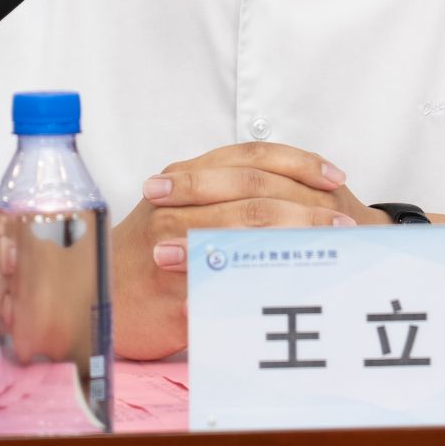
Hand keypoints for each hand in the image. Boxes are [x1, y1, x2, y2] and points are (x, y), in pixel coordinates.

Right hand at [110, 142, 384, 358]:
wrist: (99, 289)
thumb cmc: (148, 248)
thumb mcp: (180, 206)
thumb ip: (225, 194)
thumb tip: (294, 194)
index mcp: (185, 173)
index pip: (250, 156)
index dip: (298, 163)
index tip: (335, 178)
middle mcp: (176, 200)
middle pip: (253, 194)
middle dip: (305, 209)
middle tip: (344, 223)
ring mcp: (169, 241)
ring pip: (243, 234)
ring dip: (292, 242)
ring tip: (331, 251)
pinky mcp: (168, 286)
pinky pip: (222, 282)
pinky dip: (259, 281)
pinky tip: (292, 285)